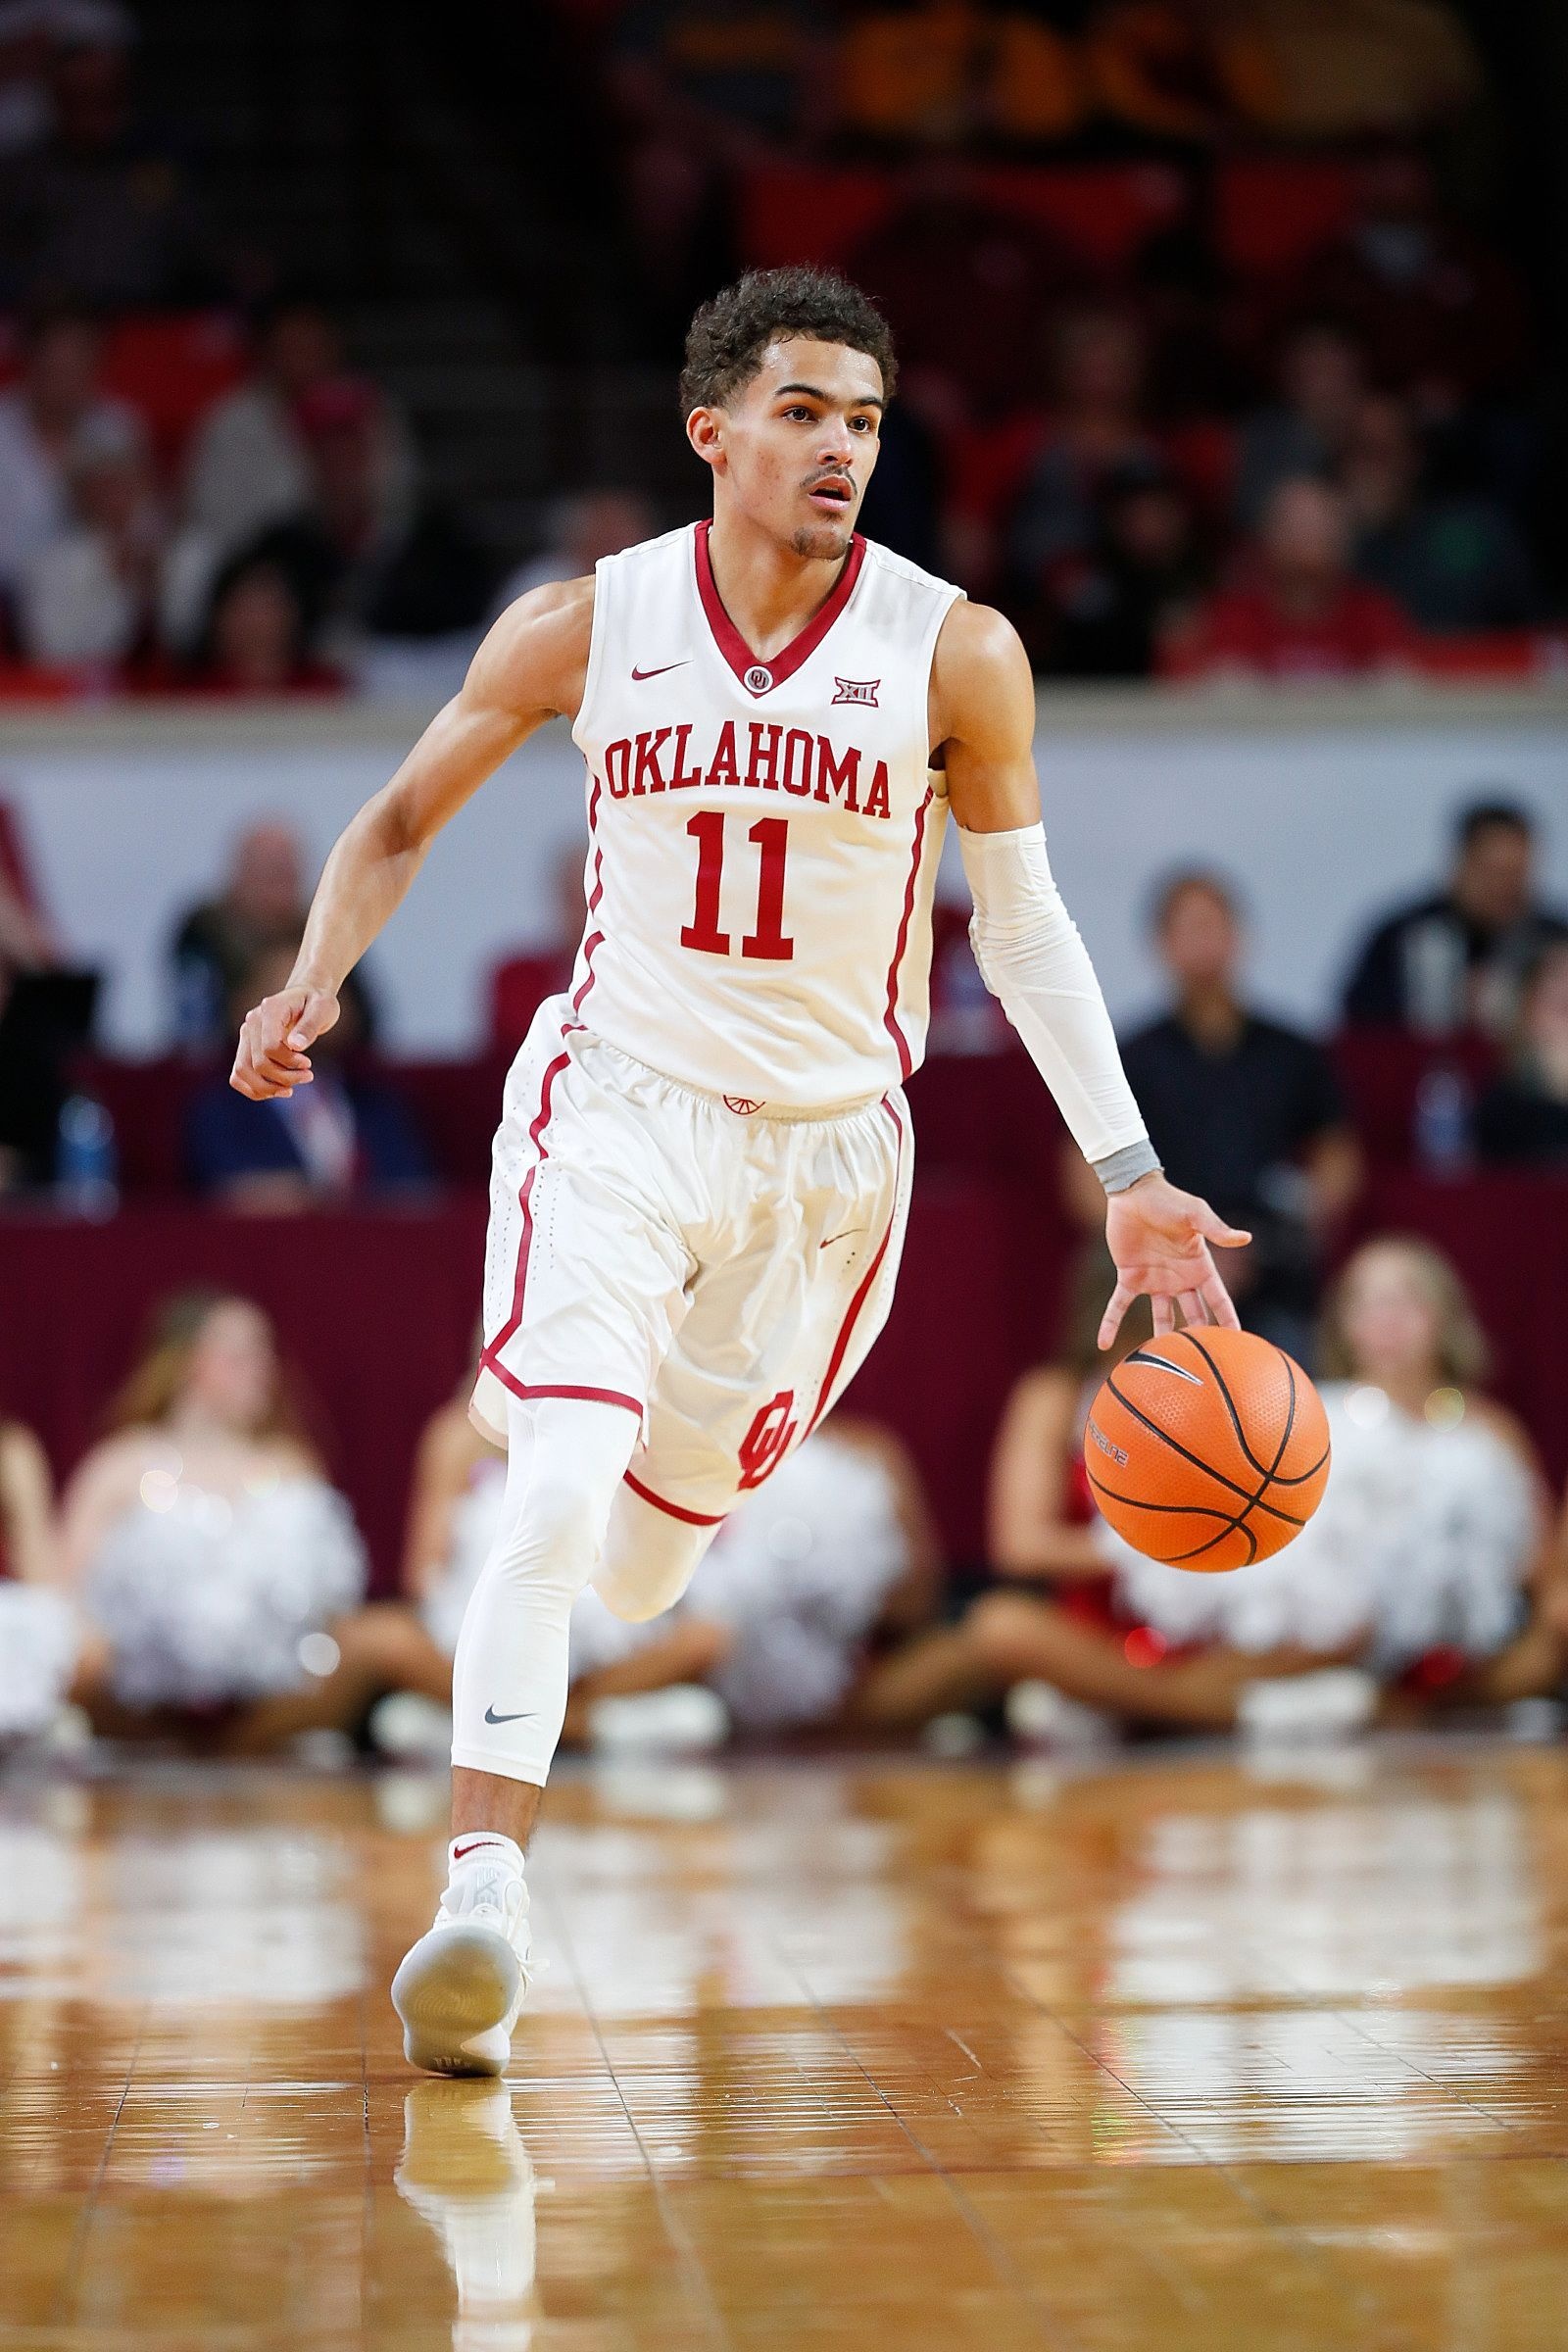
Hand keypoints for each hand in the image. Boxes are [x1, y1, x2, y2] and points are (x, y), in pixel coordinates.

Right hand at [229, 985, 338, 1100]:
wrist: (307, 998)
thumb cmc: (317, 1003)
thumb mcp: (322, 1009)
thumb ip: (309, 1026)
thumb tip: (296, 1046)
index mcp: (270, 1010)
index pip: (269, 1047)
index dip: (289, 1062)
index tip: (308, 1064)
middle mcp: (251, 1022)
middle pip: (257, 1063)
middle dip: (284, 1077)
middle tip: (308, 1076)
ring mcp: (246, 1035)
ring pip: (242, 1072)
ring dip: (267, 1088)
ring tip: (291, 1089)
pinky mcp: (246, 1047)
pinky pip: (238, 1075)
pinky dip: (255, 1089)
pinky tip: (277, 1090)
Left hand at [1099, 1173, 1249, 1348]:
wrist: (1133, 1192)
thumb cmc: (1169, 1200)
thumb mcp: (1195, 1214)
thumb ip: (1216, 1230)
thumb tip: (1245, 1238)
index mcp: (1199, 1266)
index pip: (1218, 1298)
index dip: (1228, 1318)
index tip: (1238, 1341)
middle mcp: (1180, 1278)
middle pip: (1193, 1314)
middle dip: (1199, 1336)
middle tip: (1205, 1363)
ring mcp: (1155, 1280)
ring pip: (1161, 1317)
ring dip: (1160, 1338)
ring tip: (1162, 1365)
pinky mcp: (1129, 1277)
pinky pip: (1119, 1306)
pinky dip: (1111, 1323)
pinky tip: (1103, 1344)